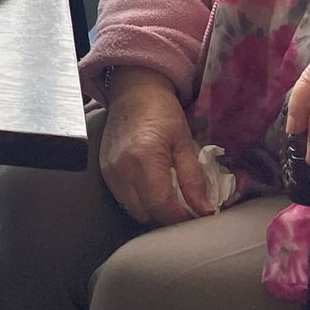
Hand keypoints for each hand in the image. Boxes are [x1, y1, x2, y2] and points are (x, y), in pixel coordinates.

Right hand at [99, 67, 215, 224]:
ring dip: (152, 208)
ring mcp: (109, 171)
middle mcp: (122, 168)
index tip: (196, 215)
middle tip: (184, 204)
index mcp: (145, 158)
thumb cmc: (162, 111)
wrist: (133, 91)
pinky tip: (151, 184)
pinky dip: (139, 199)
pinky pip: (123, 199)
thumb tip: (204, 211)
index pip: (161, 207)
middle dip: (167, 215)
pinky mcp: (104, 172)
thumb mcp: (185, 142)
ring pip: (134, 210)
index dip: (181, 218)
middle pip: (146, 214)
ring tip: (167, 193)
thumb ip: (193, 179)